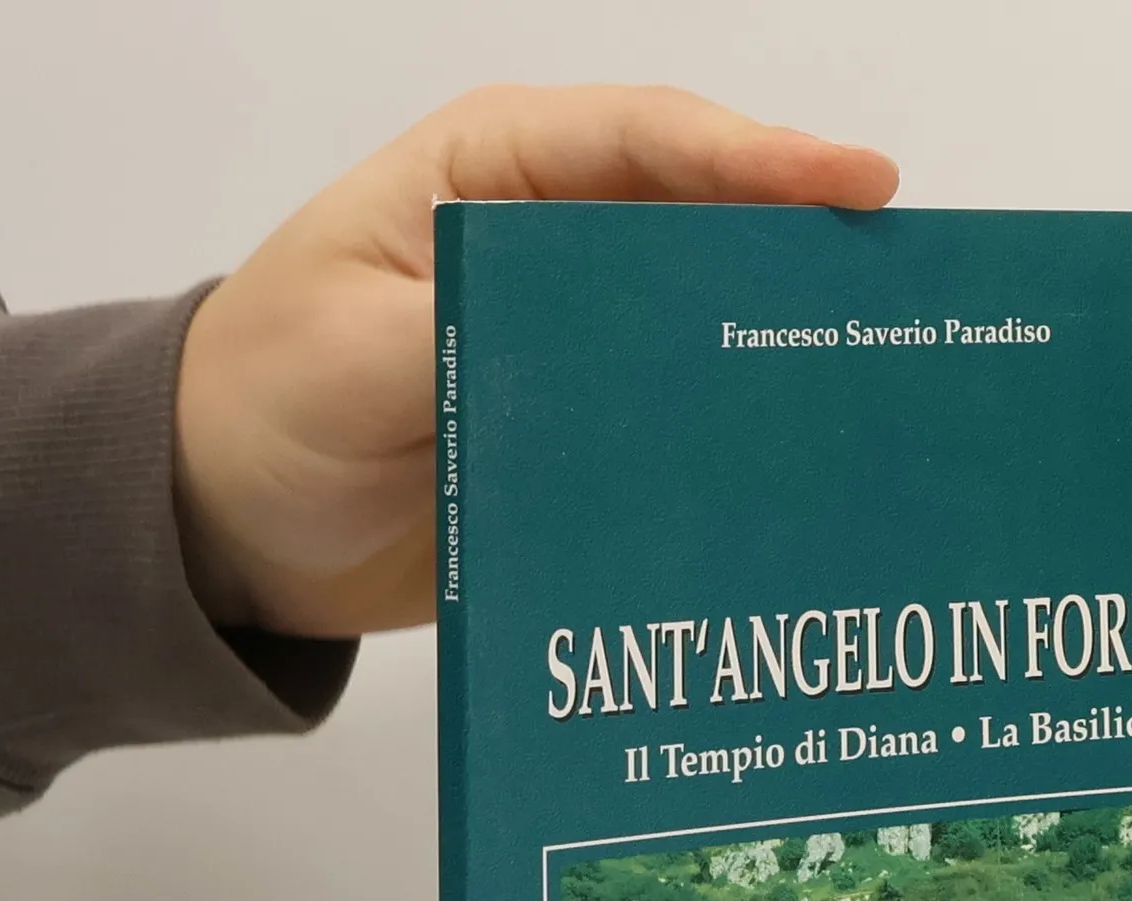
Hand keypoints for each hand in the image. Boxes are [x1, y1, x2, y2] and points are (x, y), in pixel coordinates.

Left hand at [174, 86, 897, 636]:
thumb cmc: (265, 402)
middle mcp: (550, 246)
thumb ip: (481, 330)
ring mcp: (573, 348)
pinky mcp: (582, 437)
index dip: (762, 162)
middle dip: (799, 255)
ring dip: (777, 354)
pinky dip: (732, 442)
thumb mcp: (357, 353)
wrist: (227, 526)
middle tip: (904, 298)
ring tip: (877, 388)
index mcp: (493, 176)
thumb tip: (617, 352)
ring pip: (701, 330)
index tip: (861, 192)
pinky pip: (674, 426)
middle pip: (702, 230)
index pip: (650, 142)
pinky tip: (793, 473)